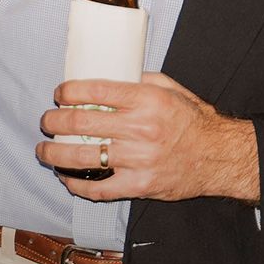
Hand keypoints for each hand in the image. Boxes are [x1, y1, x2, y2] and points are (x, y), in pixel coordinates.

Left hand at [35, 72, 257, 201]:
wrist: (219, 156)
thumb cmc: (193, 120)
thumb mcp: (170, 88)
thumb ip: (139, 79)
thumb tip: (108, 75)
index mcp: (146, 100)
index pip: (95, 91)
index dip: (69, 92)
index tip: (59, 93)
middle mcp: (140, 128)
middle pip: (82, 123)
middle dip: (55, 120)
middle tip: (47, 120)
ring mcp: (138, 160)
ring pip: (84, 157)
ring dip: (56, 153)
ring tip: (44, 150)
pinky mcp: (139, 186)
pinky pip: (100, 189)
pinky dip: (78, 185)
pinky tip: (67, 179)